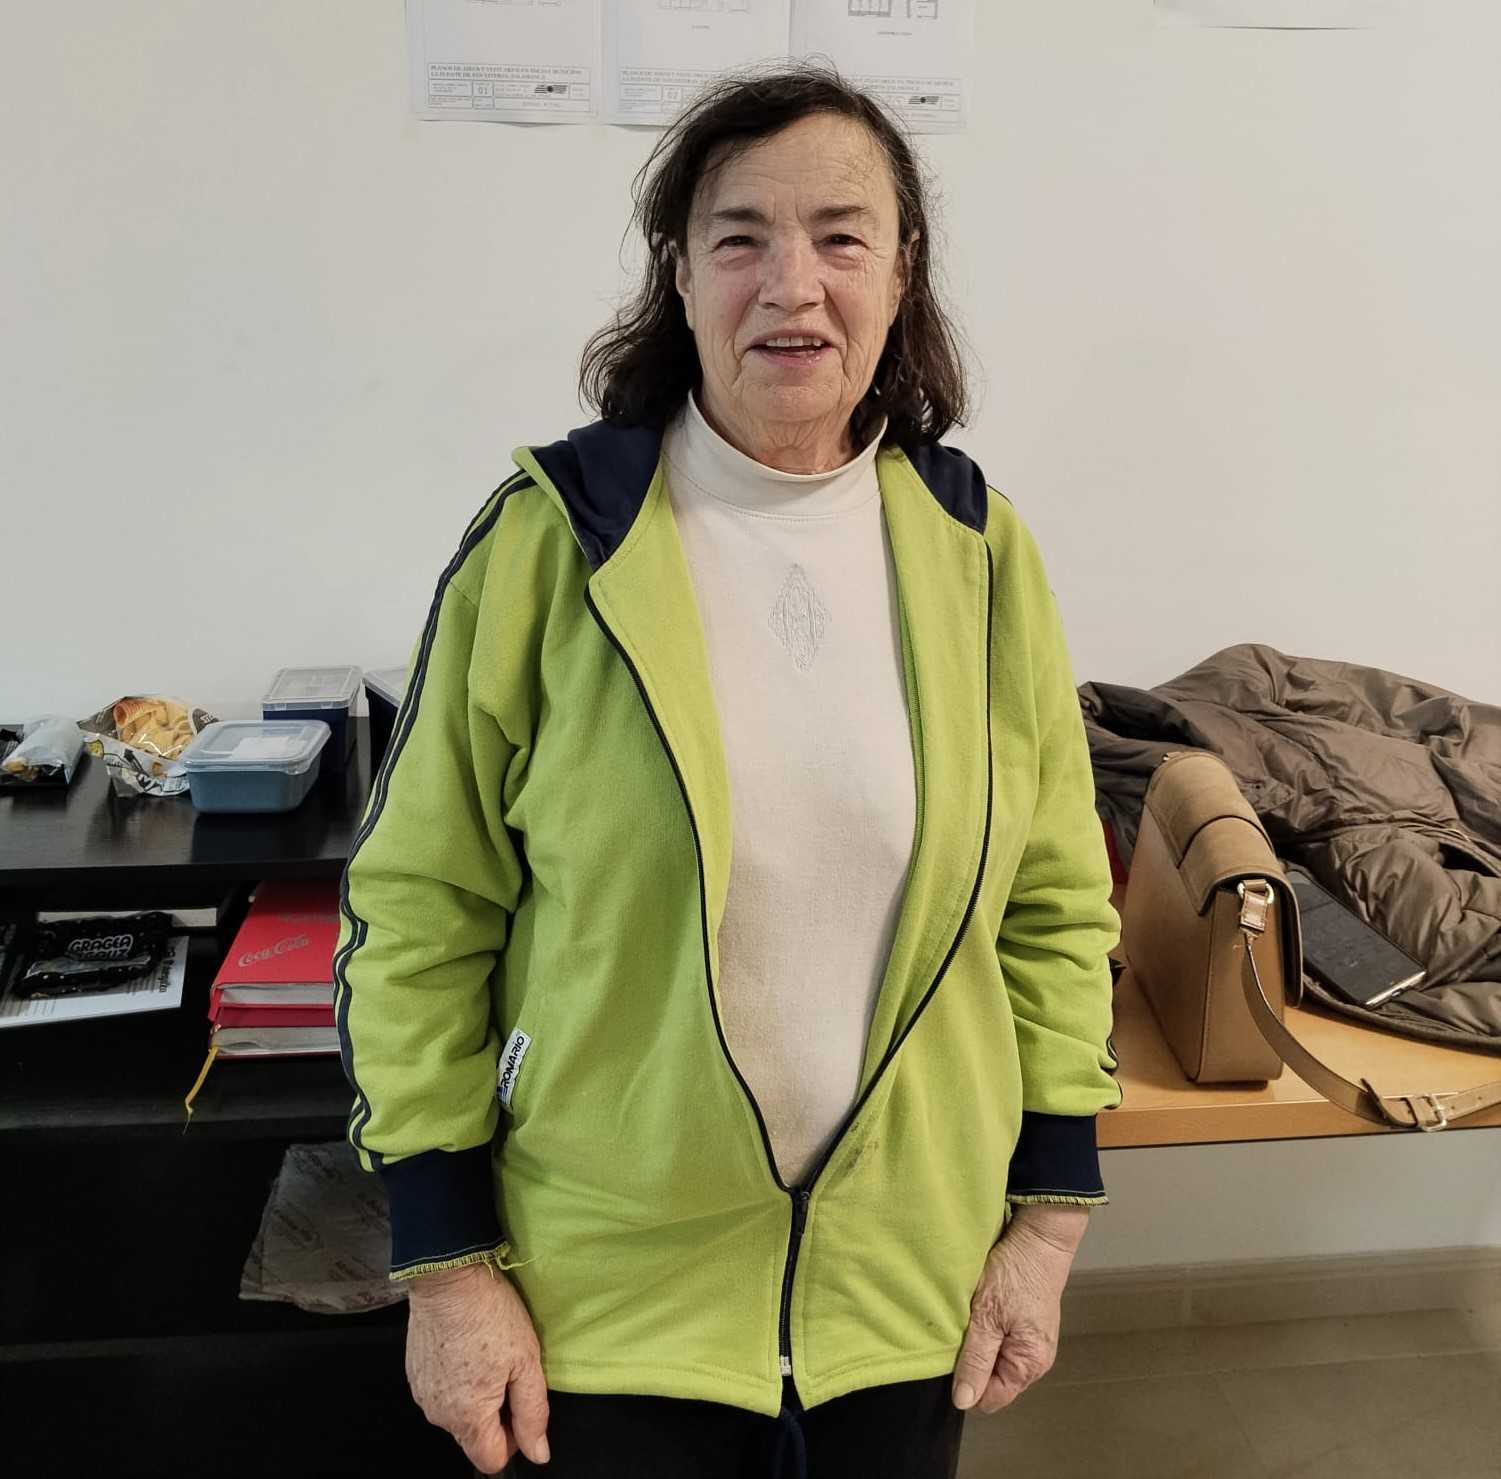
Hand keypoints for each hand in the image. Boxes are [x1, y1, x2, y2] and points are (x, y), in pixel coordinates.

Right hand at [404, 1262, 550, 1472]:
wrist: (448, 1278)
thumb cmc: (490, 1315)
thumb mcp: (526, 1361)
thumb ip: (532, 1413)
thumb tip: (539, 1453)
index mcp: (468, 1418)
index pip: (491, 1459)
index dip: (513, 1440)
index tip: (521, 1406)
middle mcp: (439, 1414)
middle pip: (473, 1437)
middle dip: (495, 1416)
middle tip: (508, 1373)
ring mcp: (423, 1394)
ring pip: (457, 1414)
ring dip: (475, 1397)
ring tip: (488, 1355)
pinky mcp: (415, 1373)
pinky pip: (441, 1392)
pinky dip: (457, 1380)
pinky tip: (468, 1348)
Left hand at [950, 1207, 1087, 1414]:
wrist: (1039, 1237)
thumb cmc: (1015, 1274)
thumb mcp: (988, 1316)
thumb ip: (976, 1360)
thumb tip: (963, 1402)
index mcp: (1029, 1365)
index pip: (991, 1399)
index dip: (967, 1386)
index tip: (949, 1362)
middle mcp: (1034, 1359)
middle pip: (993, 1380)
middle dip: (972, 1363)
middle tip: (957, 1336)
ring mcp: (1031, 1340)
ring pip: (994, 1358)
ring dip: (978, 1344)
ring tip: (966, 1322)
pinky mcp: (1025, 1323)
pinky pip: (1000, 1340)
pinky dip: (985, 1329)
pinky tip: (977, 1312)